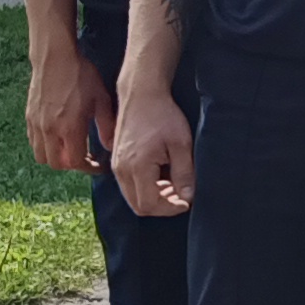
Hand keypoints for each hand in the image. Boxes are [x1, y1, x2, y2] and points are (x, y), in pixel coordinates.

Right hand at [25, 50, 114, 177]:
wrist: (55, 58)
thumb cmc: (81, 76)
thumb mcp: (101, 99)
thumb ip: (107, 126)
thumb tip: (111, 146)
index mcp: (69, 128)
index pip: (75, 162)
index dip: (89, 168)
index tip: (98, 166)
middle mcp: (49, 130)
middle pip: (56, 164)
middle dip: (72, 166)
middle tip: (86, 158)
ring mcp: (36, 124)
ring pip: (42, 156)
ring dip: (57, 158)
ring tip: (71, 149)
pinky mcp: (29, 117)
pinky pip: (33, 142)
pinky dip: (45, 147)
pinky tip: (57, 137)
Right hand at [107, 82, 194, 217]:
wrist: (141, 95)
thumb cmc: (163, 115)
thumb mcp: (180, 144)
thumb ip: (184, 173)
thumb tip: (187, 197)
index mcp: (136, 167)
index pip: (148, 205)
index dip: (169, 209)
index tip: (186, 203)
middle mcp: (121, 170)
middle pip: (138, 206)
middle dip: (161, 207)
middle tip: (182, 196)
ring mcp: (116, 166)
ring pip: (133, 197)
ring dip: (154, 197)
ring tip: (175, 185)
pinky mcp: (117, 161)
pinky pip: (129, 185)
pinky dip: (146, 188)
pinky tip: (163, 175)